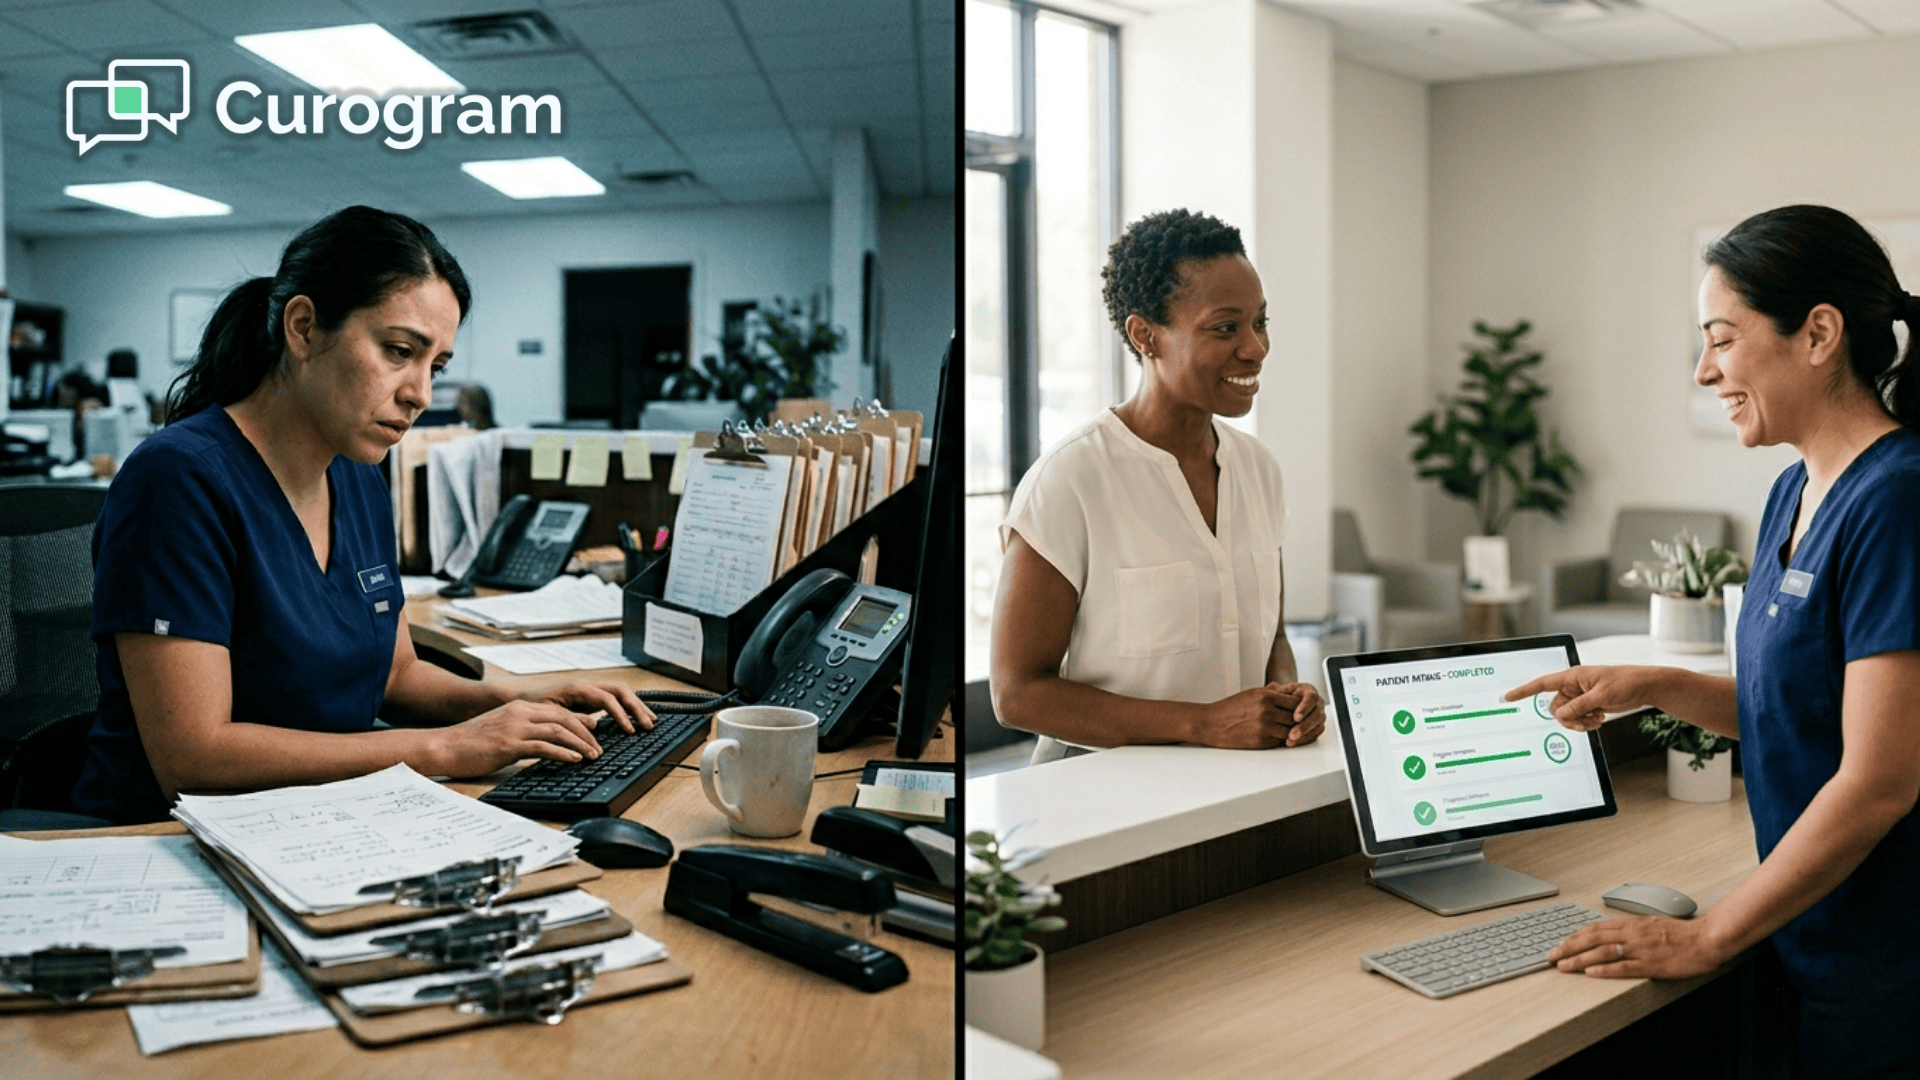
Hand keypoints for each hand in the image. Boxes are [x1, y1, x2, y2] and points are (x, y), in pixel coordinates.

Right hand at [435, 699, 607, 776]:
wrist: (444, 746)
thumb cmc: (470, 743)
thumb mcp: (501, 730)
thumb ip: (524, 732)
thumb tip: (545, 744)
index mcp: (519, 708)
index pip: (558, 711)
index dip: (579, 721)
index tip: (595, 732)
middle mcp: (520, 713)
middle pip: (564, 718)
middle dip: (586, 733)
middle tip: (599, 748)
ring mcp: (515, 727)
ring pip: (558, 731)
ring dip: (580, 744)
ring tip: (593, 756)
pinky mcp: (509, 744)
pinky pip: (544, 746)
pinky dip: (563, 753)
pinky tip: (574, 760)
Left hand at [520, 680, 654, 733]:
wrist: (521, 702)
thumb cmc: (532, 708)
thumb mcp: (548, 715)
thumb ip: (571, 718)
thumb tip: (594, 725)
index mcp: (578, 689)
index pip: (607, 698)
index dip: (621, 714)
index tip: (629, 730)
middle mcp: (587, 687)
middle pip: (620, 691)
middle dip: (636, 707)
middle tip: (648, 725)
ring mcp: (590, 691)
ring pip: (621, 693)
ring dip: (637, 706)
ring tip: (650, 721)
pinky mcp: (591, 699)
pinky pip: (616, 699)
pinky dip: (629, 708)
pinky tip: (636, 718)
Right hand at [1191, 683, 1307, 748]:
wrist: (1211, 723)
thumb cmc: (1231, 707)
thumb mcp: (1252, 694)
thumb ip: (1273, 693)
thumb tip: (1292, 693)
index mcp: (1265, 696)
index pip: (1295, 702)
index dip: (1299, 707)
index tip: (1298, 709)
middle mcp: (1266, 711)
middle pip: (1295, 717)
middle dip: (1298, 720)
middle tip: (1298, 722)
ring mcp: (1264, 727)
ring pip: (1290, 731)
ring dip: (1291, 732)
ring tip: (1288, 730)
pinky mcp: (1261, 741)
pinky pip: (1280, 741)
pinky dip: (1281, 740)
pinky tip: (1276, 736)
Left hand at [1274, 682, 1325, 745]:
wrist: (1284, 702)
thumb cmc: (1281, 695)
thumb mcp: (1278, 690)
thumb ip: (1277, 690)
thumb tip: (1272, 688)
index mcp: (1308, 691)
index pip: (1311, 698)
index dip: (1305, 708)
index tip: (1296, 717)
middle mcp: (1317, 703)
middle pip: (1316, 715)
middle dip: (1304, 726)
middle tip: (1292, 734)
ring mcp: (1319, 715)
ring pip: (1317, 726)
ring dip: (1304, 735)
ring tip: (1290, 741)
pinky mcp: (1317, 726)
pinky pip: (1315, 734)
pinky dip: (1305, 740)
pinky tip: (1294, 743)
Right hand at [1503, 665, 1659, 730]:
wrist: (1645, 687)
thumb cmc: (1626, 682)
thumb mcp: (1601, 696)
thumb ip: (1579, 707)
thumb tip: (1562, 716)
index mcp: (1572, 677)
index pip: (1541, 684)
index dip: (1523, 691)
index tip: (1507, 697)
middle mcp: (1573, 687)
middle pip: (1555, 708)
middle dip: (1568, 719)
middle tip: (1585, 722)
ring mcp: (1581, 697)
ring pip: (1566, 716)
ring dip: (1579, 722)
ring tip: (1596, 720)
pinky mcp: (1589, 705)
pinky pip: (1578, 719)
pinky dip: (1586, 723)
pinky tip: (1600, 719)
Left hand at [1548, 915, 1728, 980]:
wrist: (1707, 939)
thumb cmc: (1683, 934)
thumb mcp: (1652, 925)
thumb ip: (1632, 929)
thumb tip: (1614, 934)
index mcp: (1631, 924)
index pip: (1595, 928)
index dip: (1575, 936)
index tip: (1560, 942)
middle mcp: (1632, 934)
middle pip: (1592, 938)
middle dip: (1568, 947)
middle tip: (1551, 955)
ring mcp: (1640, 949)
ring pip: (1602, 952)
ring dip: (1579, 959)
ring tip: (1562, 965)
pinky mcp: (1650, 964)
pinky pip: (1623, 967)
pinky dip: (1604, 970)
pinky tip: (1590, 973)